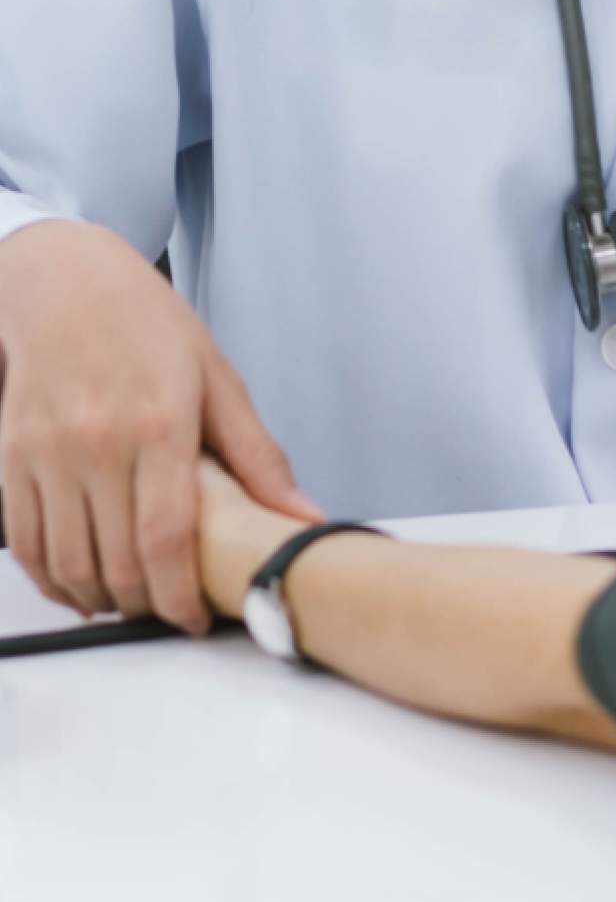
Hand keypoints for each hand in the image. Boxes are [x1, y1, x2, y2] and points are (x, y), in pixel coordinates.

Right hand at [0, 221, 320, 631]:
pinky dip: (51, 579)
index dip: (180, 594)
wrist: (64, 282)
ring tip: (131, 602)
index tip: (197, 619)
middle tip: (170, 610)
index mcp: (160, 421)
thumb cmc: (146, 323)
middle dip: (147, 604)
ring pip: (69, 561)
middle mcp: (100, 441)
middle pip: (117, 560)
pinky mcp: (13, 457)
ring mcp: (49, 452)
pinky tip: (79, 587)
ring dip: (100, 600)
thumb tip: (301, 514)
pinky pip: (26, 541)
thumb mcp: (216, 377)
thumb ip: (257, 456)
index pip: (167, 535)